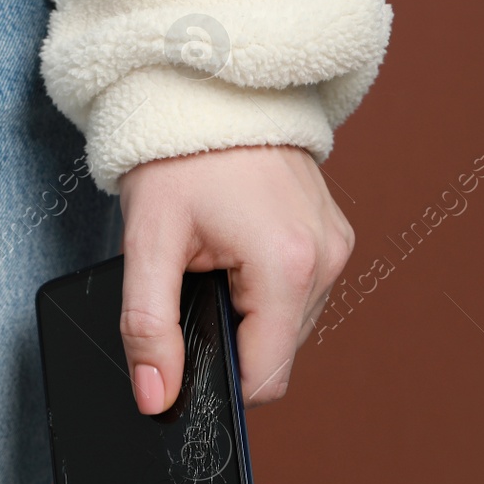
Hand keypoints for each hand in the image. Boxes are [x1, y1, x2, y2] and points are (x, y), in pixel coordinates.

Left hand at [117, 144, 353, 413]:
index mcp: (288, 267)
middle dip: (230, 333)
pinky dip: (263, 286)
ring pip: (287, 325)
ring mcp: (336, 246)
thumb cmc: (179, 154)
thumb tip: (155, 398)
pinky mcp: (334, 235)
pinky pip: (298, 292)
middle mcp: (327, 260)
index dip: (219, 378)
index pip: (265, 378)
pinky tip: (235, 246)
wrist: (212, 86)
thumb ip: (148, 327)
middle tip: (193, 277)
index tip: (185, 346)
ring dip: (246, 309)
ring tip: (214, 255)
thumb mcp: (147, 242)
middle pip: (276, 352)